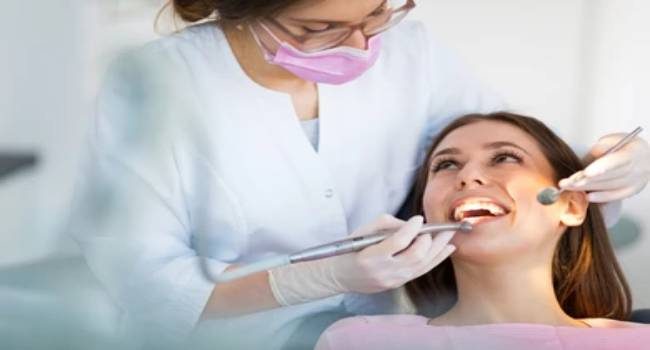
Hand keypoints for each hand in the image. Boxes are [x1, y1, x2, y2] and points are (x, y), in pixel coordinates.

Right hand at [267, 215, 456, 305]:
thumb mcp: (363, 231)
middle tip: (441, 227)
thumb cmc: (351, 249)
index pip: (398, 242)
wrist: (342, 276)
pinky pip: (422, 271)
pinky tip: (447, 249)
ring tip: (450, 235)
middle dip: (431, 240)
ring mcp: (393, 280)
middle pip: (416, 255)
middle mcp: (384, 271)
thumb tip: (412, 224)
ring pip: (423, 265)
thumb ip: (388, 224)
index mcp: (371, 257)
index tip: (418, 219)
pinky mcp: (399, 284)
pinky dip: (437, 259)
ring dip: (439, 248)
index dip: (411, 229)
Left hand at [559, 133, 649, 202]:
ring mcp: (635, 182)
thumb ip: (604, 146)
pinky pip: (614, 196)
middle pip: (609, 177)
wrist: (645, 158)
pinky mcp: (631, 191)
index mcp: (633, 153)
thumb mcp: (615, 139)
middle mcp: (637, 170)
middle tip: (566, 182)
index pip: (617, 162)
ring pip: (608, 187)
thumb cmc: (626, 146)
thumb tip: (593, 155)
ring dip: (587, 189)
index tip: (586, 173)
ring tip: (569, 188)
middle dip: (585, 180)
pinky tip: (586, 196)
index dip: (601, 168)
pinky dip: (600, 197)